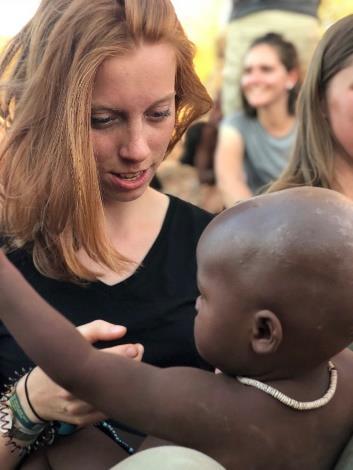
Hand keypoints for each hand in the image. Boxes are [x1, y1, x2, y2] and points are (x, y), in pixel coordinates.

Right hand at [17, 320, 143, 425]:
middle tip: (138, 355)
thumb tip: (123, 330)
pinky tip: (121, 388)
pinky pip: (107, 412)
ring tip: (132, 370)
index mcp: (72, 366)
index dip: (127, 353)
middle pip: (113, 380)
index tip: (136, 347)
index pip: (107, 359)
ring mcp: (77, 408)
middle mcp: (74, 389)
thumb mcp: (71, 339)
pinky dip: (117, 400)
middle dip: (132, 366)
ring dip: (127, 384)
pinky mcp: (81, 421)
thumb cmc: (57, 362)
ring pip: (112, 399)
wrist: (33, 396)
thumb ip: (97, 329)